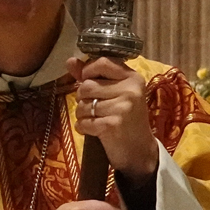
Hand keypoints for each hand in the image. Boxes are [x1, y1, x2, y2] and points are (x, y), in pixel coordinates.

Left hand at [67, 56, 156, 178]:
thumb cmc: (126, 118)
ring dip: (82, 114)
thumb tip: (70, 60)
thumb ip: (93, 76)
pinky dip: (83, 127)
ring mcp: (123, 107)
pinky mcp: (113, 125)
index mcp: (132, 78)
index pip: (103, 63)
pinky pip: (84, 122)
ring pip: (83, 104)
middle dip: (82, 98)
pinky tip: (92, 130)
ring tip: (94, 118)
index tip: (88, 81)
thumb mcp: (115, 93)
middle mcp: (130, 90)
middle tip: (93, 106)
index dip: (88, 71)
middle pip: (87, 85)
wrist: (140, 150)